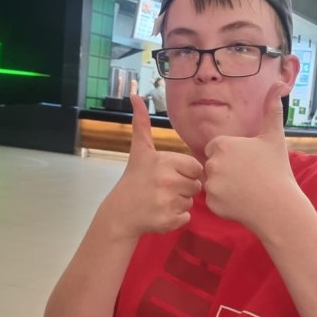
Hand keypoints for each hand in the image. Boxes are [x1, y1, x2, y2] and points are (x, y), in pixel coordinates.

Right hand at [109, 96, 202, 237]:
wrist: (120, 212)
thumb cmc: (134, 179)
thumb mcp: (140, 150)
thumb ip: (142, 124)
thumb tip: (134, 95)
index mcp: (166, 162)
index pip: (196, 168)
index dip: (185, 172)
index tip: (168, 175)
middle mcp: (168, 181)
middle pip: (196, 186)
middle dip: (183, 189)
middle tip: (163, 189)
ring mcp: (167, 203)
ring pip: (191, 203)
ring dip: (179, 203)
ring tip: (160, 201)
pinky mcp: (168, 221)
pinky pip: (186, 218)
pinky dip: (176, 218)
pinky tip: (160, 213)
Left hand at [203, 85, 297, 232]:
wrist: (279, 206)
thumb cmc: (277, 169)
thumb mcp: (274, 136)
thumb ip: (272, 109)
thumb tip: (279, 84)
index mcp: (222, 144)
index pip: (215, 147)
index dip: (231, 155)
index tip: (247, 162)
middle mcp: (211, 163)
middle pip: (213, 165)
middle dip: (226, 170)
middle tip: (248, 177)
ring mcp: (210, 185)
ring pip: (213, 183)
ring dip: (225, 186)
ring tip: (246, 189)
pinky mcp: (212, 204)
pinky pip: (214, 200)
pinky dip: (225, 202)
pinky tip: (242, 202)